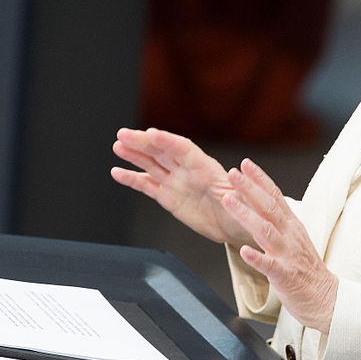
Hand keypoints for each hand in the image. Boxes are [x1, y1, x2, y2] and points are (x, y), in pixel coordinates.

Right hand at [111, 128, 253, 245]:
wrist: (236, 225)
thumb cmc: (244, 209)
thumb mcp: (244, 199)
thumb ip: (237, 189)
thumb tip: (236, 175)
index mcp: (205, 168)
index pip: (183, 149)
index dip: (167, 140)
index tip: (150, 134)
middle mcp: (187, 170)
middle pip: (162, 151)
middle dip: (143, 142)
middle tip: (123, 134)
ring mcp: (176, 182)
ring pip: (151, 163)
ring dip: (134, 154)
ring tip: (118, 145)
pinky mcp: (168, 197)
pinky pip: (146, 184)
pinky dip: (131, 178)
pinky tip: (117, 172)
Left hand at [223, 159, 338, 332]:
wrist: (327, 300)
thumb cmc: (306, 271)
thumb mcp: (294, 238)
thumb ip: (278, 221)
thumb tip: (260, 202)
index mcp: (292, 226)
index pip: (275, 196)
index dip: (260, 178)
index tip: (245, 163)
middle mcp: (290, 236)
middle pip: (268, 207)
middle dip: (249, 188)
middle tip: (232, 173)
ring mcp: (288, 254)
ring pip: (265, 230)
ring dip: (245, 214)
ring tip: (228, 201)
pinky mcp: (285, 275)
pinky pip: (269, 265)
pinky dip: (256, 257)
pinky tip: (244, 251)